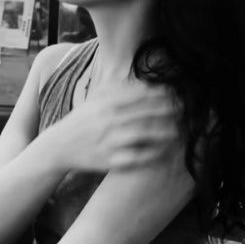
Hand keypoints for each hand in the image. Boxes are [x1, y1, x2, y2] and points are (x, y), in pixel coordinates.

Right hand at [47, 80, 182, 171]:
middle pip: (145, 113)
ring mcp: (109, 141)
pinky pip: (135, 157)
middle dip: (167, 111)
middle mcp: (108, 121)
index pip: (139, 95)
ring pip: (142, 135)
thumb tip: (143, 82)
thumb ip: (117, 90)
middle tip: (186, 111)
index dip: (160, 94)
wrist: (58, 147)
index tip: (177, 93)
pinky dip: (150, 154)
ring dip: (163, 132)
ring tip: (180, 131)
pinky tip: (164, 152)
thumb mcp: (95, 101)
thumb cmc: (81, 122)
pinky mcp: (109, 161)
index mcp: (106, 104)